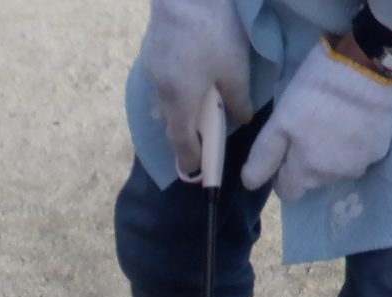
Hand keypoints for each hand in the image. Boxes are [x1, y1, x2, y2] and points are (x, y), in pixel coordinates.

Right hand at [141, 0, 255, 175]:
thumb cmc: (212, 31)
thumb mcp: (235, 68)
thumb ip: (238, 100)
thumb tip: (241, 120)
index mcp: (180, 102)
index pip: (181, 142)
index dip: (190, 159)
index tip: (197, 171)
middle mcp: (160, 93)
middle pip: (170, 125)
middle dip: (184, 137)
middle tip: (199, 141)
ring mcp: (152, 73)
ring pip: (163, 104)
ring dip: (177, 112)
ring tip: (195, 109)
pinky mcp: (150, 54)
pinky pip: (161, 84)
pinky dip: (174, 91)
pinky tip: (187, 78)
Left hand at [241, 39, 391, 200]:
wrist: (365, 69)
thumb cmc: (315, 93)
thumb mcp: (280, 121)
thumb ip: (264, 156)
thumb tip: (250, 184)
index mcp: (305, 172)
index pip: (289, 191)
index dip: (282, 174)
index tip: (285, 150)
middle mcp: (332, 177)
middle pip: (312, 180)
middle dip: (307, 162)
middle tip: (309, 129)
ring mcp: (359, 165)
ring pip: (337, 169)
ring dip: (331, 155)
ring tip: (332, 123)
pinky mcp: (379, 149)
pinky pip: (361, 155)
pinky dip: (354, 144)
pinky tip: (353, 121)